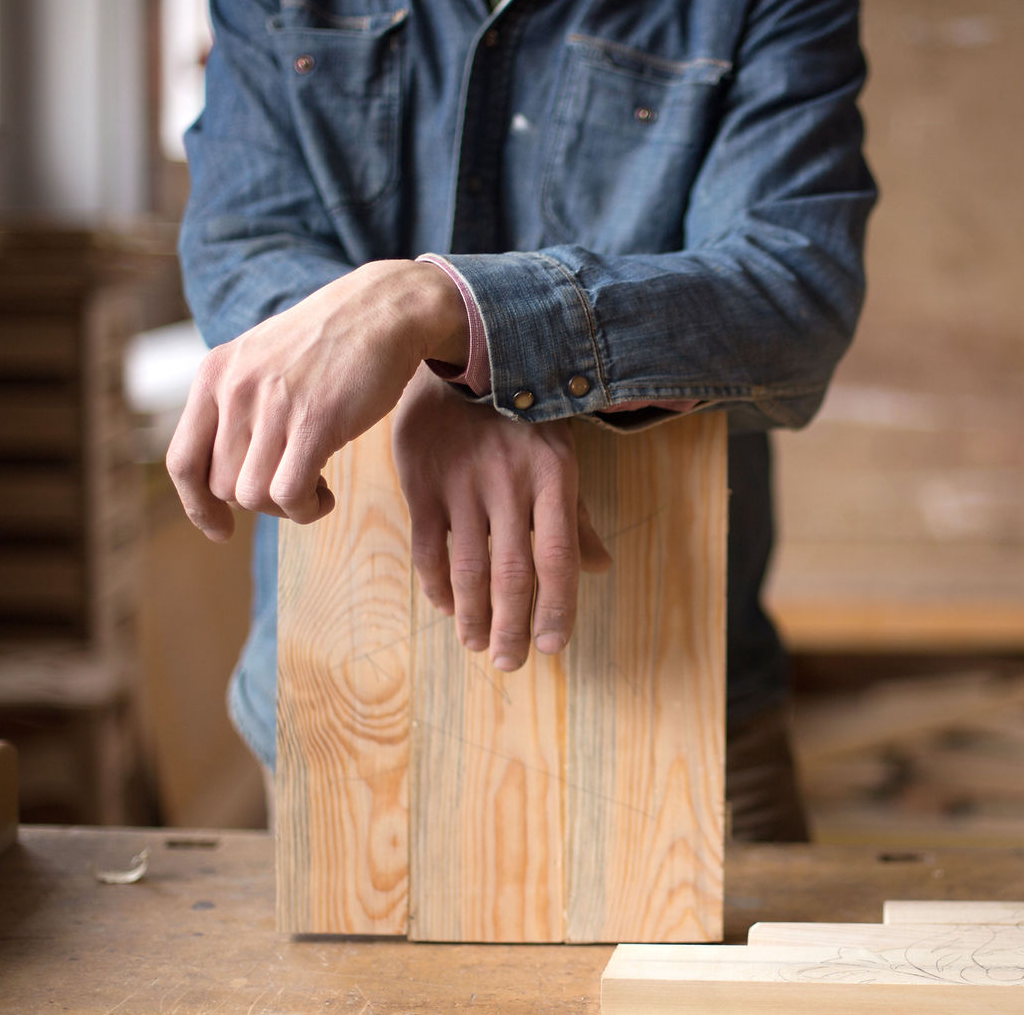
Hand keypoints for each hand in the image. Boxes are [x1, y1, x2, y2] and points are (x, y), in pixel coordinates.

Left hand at [167, 260, 466, 540]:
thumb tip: (227, 478)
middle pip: (223, 486)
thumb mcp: (264, 362)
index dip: (195, 507)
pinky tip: (326, 493)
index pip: (181, 461)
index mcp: (215, 375)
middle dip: (259, 502)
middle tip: (296, 486)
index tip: (219, 530)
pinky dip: (306, 508)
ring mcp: (272, 404)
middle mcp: (234, 389)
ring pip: (253, 496)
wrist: (383, 309)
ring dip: (286, 508)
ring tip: (315, 489)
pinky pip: (289, 493)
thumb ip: (238, 407)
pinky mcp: (315, 420)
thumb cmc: (331, 344)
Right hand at [393, 369, 611, 670]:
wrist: (461, 360)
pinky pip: (429, 547)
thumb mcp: (560, 454)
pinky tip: (446, 606)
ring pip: (468, 568)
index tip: (553, 647)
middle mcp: (510, 483)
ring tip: (476, 644)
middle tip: (510, 663)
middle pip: (511, 573)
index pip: (557, 558)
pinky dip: (437, 584)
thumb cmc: (522, 416)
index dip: (557, 608)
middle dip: (511, 627)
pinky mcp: (422, 481)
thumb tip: (601, 569)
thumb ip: (576, 516)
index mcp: (554, 477)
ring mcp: (463, 483)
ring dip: (472, 616)